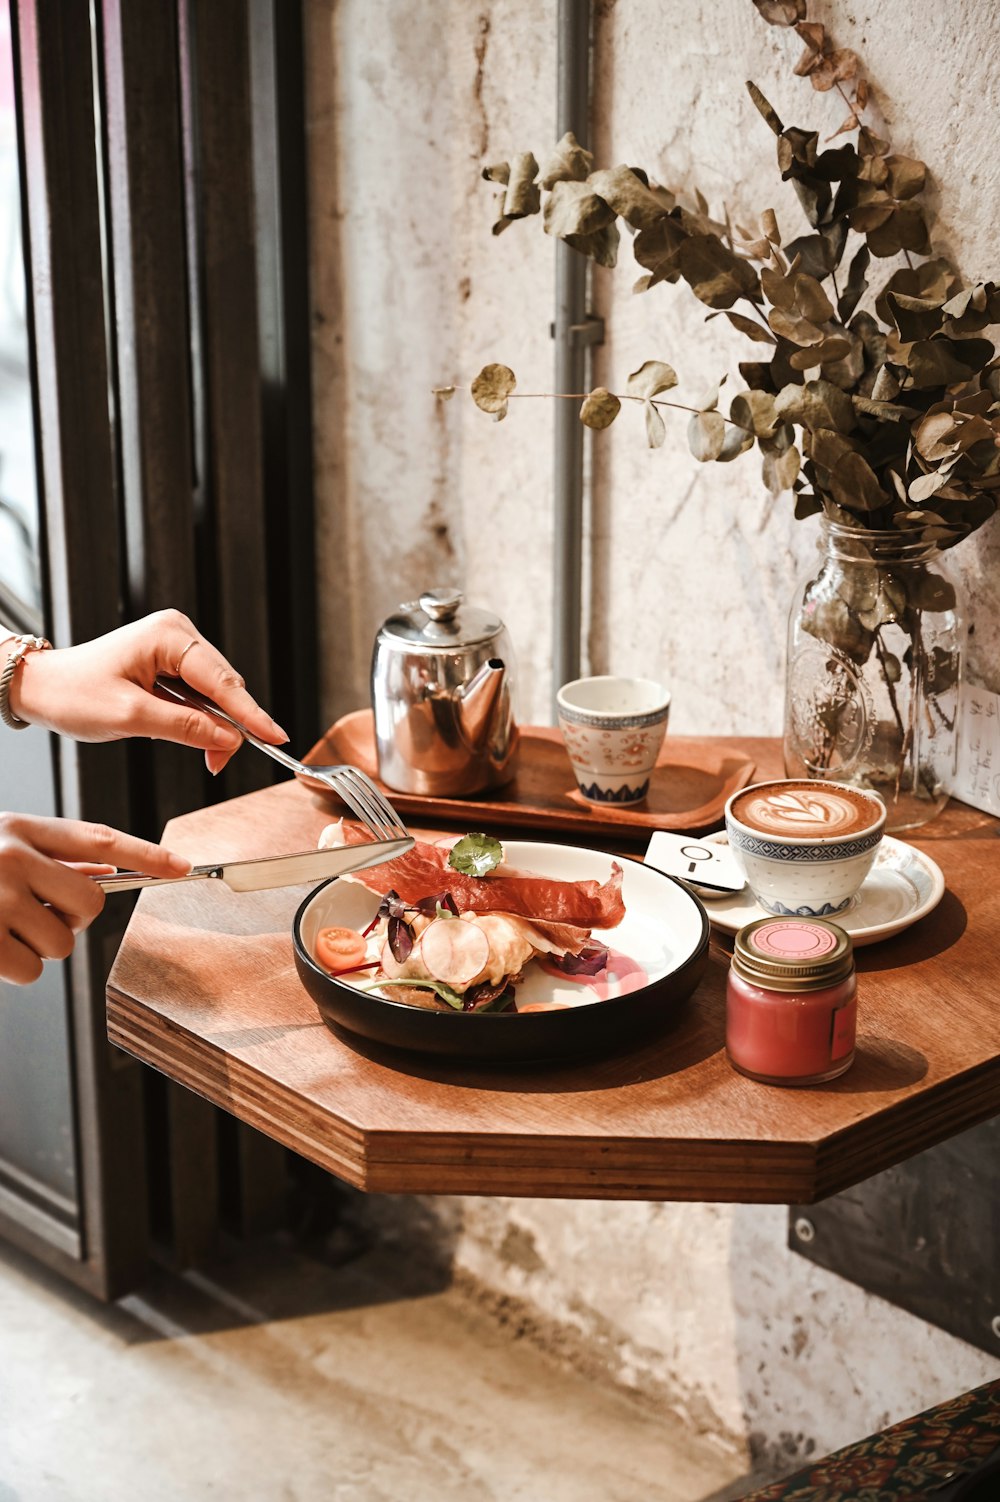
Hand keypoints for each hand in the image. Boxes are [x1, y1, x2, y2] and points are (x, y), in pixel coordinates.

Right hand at [0, 812, 191, 984]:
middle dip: (72, 919)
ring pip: (63, 943)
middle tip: (37, 913)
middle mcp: (12, 857)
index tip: (182, 866)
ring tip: (6, 927)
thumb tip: (106, 871)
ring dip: (40, 947)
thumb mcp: (3, 848)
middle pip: (91, 902)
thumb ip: (50, 857)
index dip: (145, 854)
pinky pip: (33, 970)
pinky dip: (18, 969)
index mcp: (20, 829)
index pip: (98, 839)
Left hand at [7, 610, 287, 773]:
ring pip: (213, 694)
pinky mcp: (169, 662)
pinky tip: (196, 738)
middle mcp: (176, 634)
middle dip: (227, 726)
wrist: (41, 688)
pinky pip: (198, 695)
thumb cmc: (73, 694)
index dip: (250, 713)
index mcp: (168, 635)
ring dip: (213, 727)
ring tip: (207, 756)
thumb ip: (184, 727)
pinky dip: (200, 720)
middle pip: (223, 687)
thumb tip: (229, 738)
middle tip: (219, 763)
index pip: (221, 680)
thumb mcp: (131, 717)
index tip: (275, 736)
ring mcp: (173, 646)